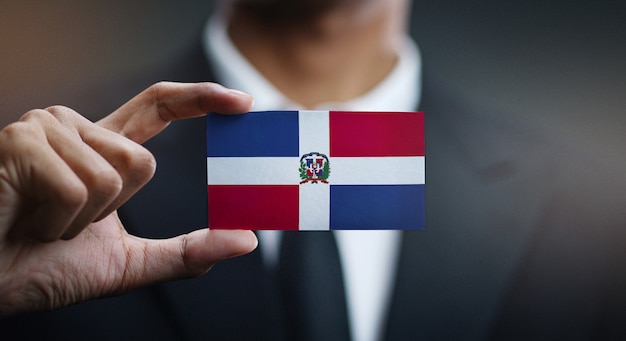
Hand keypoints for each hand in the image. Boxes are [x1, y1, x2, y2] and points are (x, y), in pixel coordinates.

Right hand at [0, 82, 257, 315]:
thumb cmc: (42, 268)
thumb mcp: (128, 264)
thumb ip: (186, 252)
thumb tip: (245, 240)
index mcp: (100, 148)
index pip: (158, 106)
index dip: (200, 98)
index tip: (242, 102)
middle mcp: (74, 128)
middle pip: (143, 161)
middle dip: (112, 211)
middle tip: (65, 224)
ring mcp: (45, 129)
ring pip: (114, 174)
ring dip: (82, 220)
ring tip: (41, 221)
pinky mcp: (21, 141)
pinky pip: (78, 187)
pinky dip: (58, 223)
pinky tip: (25, 220)